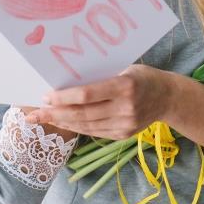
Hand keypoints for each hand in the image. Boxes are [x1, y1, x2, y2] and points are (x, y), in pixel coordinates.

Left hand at [25, 65, 174, 139]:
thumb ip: (101, 77)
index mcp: (125, 86)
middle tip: (34, 113)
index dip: (64, 97)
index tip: (46, 96)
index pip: (87, 95)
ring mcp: (125, 125)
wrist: (169, 97)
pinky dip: (77, 127)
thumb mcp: (125, 68)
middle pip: (82, 114)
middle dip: (55, 114)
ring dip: (62, 122)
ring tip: (43, 119)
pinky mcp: (123, 135)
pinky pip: (94, 132)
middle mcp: (125, 108)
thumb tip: (68, 81)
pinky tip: (63, 122)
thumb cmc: (143, 76)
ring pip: (86, 126)